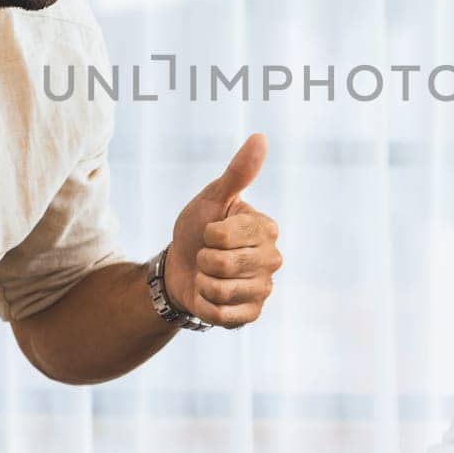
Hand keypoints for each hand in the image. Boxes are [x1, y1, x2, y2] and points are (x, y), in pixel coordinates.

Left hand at [165, 133, 281, 328]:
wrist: (181, 267)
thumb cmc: (198, 229)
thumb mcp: (212, 198)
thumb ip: (237, 172)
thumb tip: (260, 137)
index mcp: (267, 230)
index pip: (226, 236)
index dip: (209, 234)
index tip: (211, 231)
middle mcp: (272, 260)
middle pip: (223, 265)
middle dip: (204, 260)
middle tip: (207, 255)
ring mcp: (264, 289)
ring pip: (221, 291)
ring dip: (203, 283)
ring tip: (208, 276)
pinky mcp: (251, 314)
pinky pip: (222, 315)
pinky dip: (205, 305)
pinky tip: (210, 296)